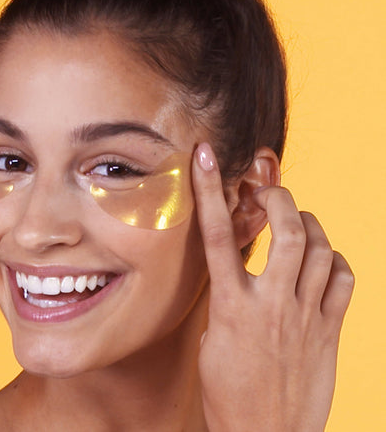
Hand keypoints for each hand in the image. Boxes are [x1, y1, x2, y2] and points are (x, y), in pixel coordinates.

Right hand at [193, 143, 353, 431]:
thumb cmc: (228, 390)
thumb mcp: (212, 337)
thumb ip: (227, 296)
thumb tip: (238, 268)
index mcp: (231, 306)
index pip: (217, 235)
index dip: (209, 190)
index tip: (205, 157)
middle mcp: (271, 305)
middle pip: (285, 232)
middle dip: (278, 199)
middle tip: (267, 193)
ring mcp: (306, 317)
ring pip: (318, 248)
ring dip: (306, 224)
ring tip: (295, 222)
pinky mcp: (330, 331)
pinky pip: (343, 279)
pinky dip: (332, 258)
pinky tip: (320, 260)